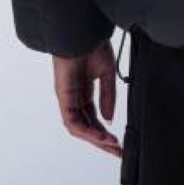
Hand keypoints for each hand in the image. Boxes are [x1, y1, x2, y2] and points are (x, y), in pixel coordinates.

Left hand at [52, 39, 122, 157]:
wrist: (82, 33)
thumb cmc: (92, 46)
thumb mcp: (106, 74)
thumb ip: (107, 97)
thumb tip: (109, 119)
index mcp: (85, 91)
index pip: (95, 118)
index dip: (106, 132)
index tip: (119, 142)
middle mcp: (75, 98)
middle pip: (88, 127)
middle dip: (102, 141)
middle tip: (117, 151)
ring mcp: (68, 99)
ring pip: (80, 128)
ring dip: (95, 139)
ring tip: (111, 145)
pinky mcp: (63, 97)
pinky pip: (74, 121)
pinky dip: (87, 131)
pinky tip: (100, 135)